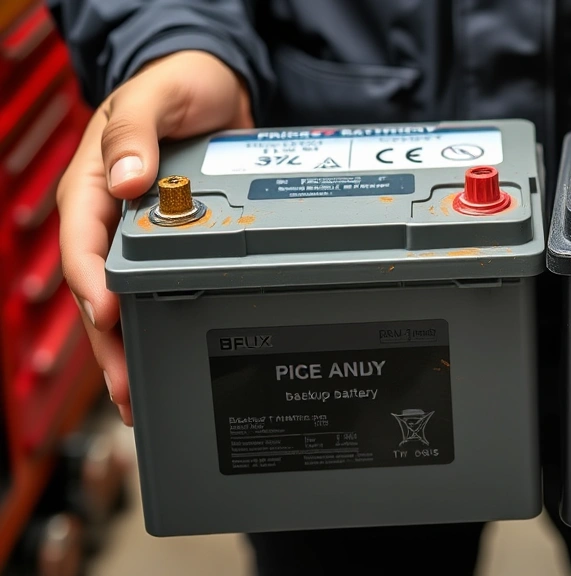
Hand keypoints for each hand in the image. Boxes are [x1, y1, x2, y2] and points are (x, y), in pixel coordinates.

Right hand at [57, 51, 252, 424]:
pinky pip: (156, 290)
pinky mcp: (169, 243)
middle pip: (99, 288)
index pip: (83, 241)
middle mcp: (110, 215)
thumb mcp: (155, 96)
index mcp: (94, 183)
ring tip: (136, 396)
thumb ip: (136, 132)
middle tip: (124, 388)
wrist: (215, 89)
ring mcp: (137, 235)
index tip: (107, 315)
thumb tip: (126, 180)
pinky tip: (162, 360)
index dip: (92, 282)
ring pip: (124, 300)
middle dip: (107, 341)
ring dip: (128, 349)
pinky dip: (156, 327)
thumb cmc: (178, 86)